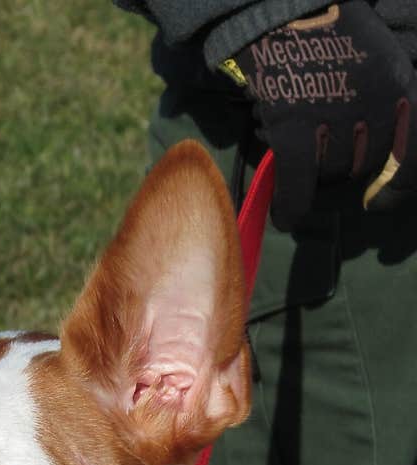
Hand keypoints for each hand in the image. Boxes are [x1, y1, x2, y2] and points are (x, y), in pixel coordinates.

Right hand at [219, 1, 416, 229]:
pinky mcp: (296, 127)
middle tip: (325, 151)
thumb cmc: (334, 35)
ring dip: (316, 173)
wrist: (288, 9)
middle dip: (347, 166)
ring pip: (330, 173)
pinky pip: (298, 182)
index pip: (414, 152)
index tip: (382, 202)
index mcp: (401, 87)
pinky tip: (287, 217)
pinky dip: (292, 204)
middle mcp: (375, 107)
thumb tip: (383, 159)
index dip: (402, 185)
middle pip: (364, 165)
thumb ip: (389, 105)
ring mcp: (334, 119)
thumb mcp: (381, 62)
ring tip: (302, 151)